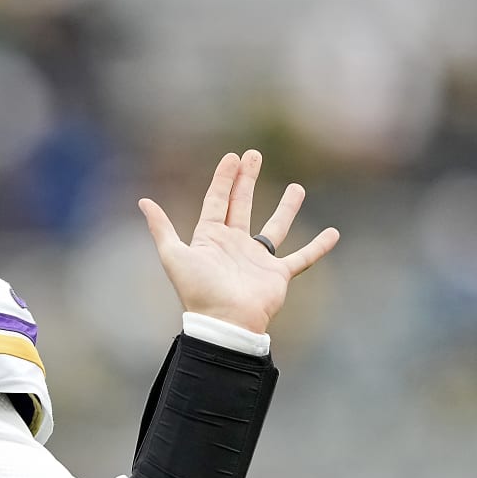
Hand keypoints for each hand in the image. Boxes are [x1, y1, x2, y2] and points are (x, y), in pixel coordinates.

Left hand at [138, 149, 338, 334]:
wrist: (225, 322)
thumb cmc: (199, 291)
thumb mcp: (174, 256)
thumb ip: (162, 229)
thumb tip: (143, 201)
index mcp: (210, 238)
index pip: (216, 201)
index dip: (223, 179)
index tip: (232, 156)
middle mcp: (234, 245)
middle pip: (242, 205)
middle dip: (247, 180)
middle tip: (254, 155)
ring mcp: (257, 260)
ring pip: (274, 227)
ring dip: (286, 208)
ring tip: (298, 187)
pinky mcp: (277, 275)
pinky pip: (302, 258)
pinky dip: (318, 247)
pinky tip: (333, 233)